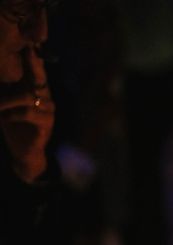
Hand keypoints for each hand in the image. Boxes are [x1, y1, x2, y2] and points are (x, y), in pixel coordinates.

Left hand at [0, 47, 53, 182]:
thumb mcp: (6, 104)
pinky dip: (10, 115)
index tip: (31, 42)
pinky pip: (26, 113)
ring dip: (6, 101)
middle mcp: (45, 97)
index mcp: (36, 90)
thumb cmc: (14, 126)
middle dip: (33, 63)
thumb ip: (5, 89)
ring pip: (26, 97)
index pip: (36, 70)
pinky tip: (3, 120)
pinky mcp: (46, 123)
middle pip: (39, 77)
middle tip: (29, 50)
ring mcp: (48, 110)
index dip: (35, 57)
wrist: (25, 152)